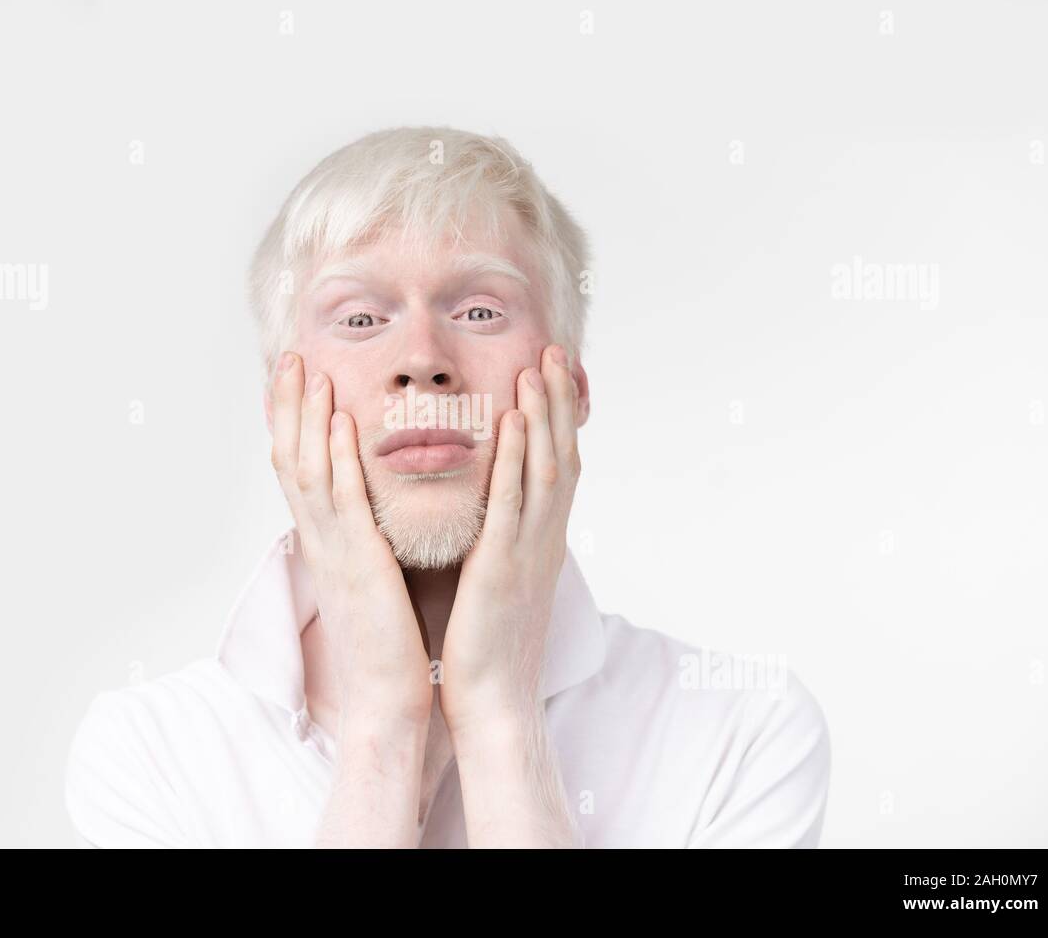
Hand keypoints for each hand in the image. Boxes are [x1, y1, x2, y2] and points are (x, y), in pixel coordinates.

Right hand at [269, 351, 432, 727]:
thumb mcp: (368, 575)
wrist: (385, 693)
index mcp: (324, 541)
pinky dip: (338, 459)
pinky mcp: (359, 562)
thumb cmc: (385, 637)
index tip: (294, 379)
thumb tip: (367, 507)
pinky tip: (339, 423)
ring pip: (309, 471)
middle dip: (290, 405)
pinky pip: (344, 502)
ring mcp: (334, 549)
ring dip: (307, 418)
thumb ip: (363, 536)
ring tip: (310, 371)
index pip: (298, 470)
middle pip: (292, 459)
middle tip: (291, 357)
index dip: (292, 422)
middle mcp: (319, 540)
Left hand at [438, 343, 581, 734]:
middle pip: (559, 455)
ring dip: (542, 416)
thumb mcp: (500, 578)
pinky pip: (510, 504)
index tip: (552, 371)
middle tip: (554, 350)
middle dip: (557, 401)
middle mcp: (544, 538)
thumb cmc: (489, 642)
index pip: (557, 466)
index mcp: (541, 540)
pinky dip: (513, 459)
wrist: (494, 698)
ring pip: (541, 471)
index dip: (558, 417)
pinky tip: (509, 424)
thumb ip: (501, 538)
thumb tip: (493, 509)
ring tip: (537, 367)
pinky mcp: (502, 567)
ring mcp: (528, 551)